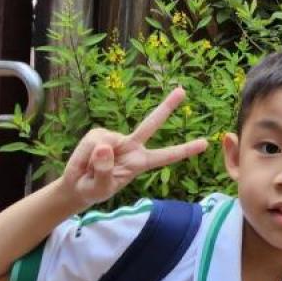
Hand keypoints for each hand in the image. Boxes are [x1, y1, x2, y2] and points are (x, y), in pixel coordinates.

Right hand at [60, 87, 209, 207]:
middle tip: (183, 90)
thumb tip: (105, 146)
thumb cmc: (93, 190)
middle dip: (166, 107)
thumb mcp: (99, 189)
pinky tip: (82, 163)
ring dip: (91, 160)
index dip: (184, 150)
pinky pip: (91, 142)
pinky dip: (83, 155)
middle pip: (150, 124)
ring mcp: (115, 138)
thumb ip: (103, 171)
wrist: (76, 186)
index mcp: (140, 163)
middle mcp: (131, 146)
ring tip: (87, 171)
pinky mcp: (99, 133)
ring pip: (104, 142)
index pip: (165, 156)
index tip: (205, 143)